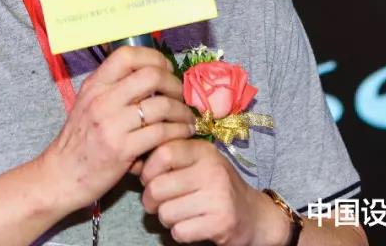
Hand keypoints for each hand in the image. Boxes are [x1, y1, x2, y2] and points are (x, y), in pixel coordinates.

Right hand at [38, 46, 195, 212]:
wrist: (61, 176)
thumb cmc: (79, 141)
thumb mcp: (88, 105)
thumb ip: (113, 90)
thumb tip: (150, 75)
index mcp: (94, 85)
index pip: (127, 55)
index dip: (154, 57)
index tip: (166, 69)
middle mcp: (102, 100)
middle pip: (151, 76)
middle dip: (174, 84)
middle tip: (180, 95)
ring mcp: (111, 124)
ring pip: (161, 105)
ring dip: (182, 111)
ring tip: (187, 118)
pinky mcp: (122, 150)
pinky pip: (161, 133)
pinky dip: (178, 131)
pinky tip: (182, 134)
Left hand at [140, 138, 290, 245]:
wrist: (254, 215)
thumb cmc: (214, 187)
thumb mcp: (196, 164)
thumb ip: (167, 159)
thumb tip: (131, 162)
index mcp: (204, 151)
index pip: (162, 153)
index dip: (148, 170)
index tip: (150, 178)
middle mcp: (212, 170)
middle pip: (157, 187)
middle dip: (151, 200)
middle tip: (159, 202)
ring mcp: (218, 197)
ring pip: (165, 212)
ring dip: (166, 218)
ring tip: (180, 213)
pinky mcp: (221, 222)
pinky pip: (179, 231)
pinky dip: (180, 233)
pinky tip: (192, 225)